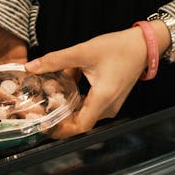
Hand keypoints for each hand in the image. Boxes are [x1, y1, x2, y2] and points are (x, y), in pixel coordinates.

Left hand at [25, 27, 147, 135]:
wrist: (143, 45)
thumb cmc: (118, 48)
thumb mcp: (83, 51)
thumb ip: (56, 60)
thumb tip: (31, 67)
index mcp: (102, 99)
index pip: (80, 127)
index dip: (61, 129)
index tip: (44, 123)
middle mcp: (108, 107)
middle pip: (80, 121)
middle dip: (60, 115)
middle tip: (41, 107)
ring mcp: (111, 104)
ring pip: (84, 112)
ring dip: (68, 105)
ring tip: (50, 95)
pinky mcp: (111, 98)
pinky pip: (91, 104)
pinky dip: (77, 98)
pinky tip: (67, 83)